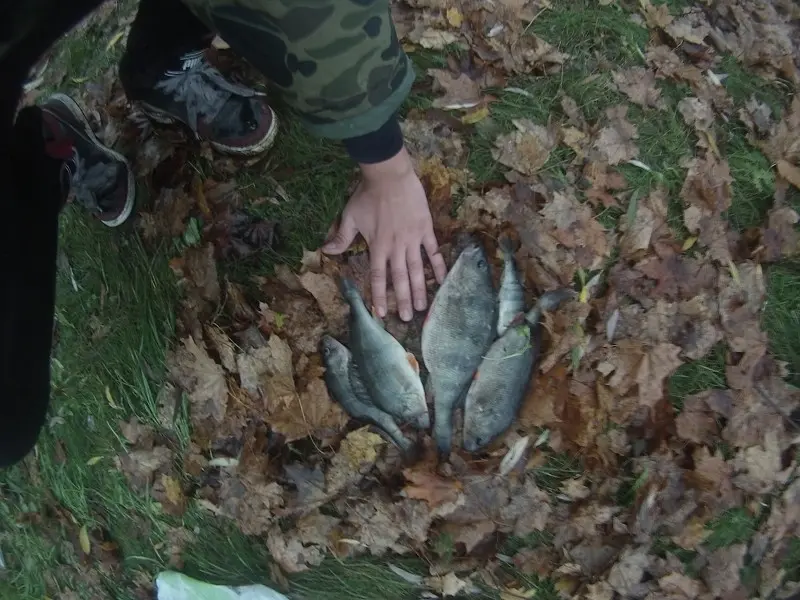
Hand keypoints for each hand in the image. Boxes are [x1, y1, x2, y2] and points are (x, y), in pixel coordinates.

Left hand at [322, 147, 446, 320]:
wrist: (389, 174)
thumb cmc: (368, 195)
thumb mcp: (350, 216)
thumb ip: (341, 237)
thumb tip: (326, 251)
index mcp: (378, 246)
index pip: (379, 277)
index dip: (380, 296)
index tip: (382, 313)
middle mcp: (396, 247)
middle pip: (400, 278)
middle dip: (403, 300)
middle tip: (407, 319)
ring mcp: (413, 239)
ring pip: (418, 269)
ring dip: (421, 289)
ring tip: (423, 308)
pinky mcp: (425, 229)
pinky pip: (433, 251)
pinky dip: (438, 265)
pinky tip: (443, 280)